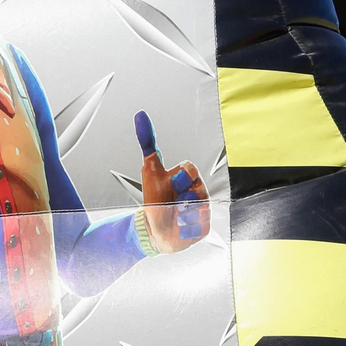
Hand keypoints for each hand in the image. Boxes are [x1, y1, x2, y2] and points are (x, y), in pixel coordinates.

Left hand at [134, 111, 208, 253]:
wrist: (154, 231)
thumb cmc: (153, 200)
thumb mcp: (150, 170)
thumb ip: (148, 143)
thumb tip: (140, 114)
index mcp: (188, 177)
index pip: (189, 169)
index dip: (179, 177)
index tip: (170, 183)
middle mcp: (199, 191)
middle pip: (196, 189)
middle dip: (178, 196)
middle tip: (170, 201)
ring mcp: (204, 208)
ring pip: (197, 208)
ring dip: (180, 213)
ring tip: (174, 214)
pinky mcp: (205, 225)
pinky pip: (198, 226)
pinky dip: (184, 228)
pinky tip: (179, 226)